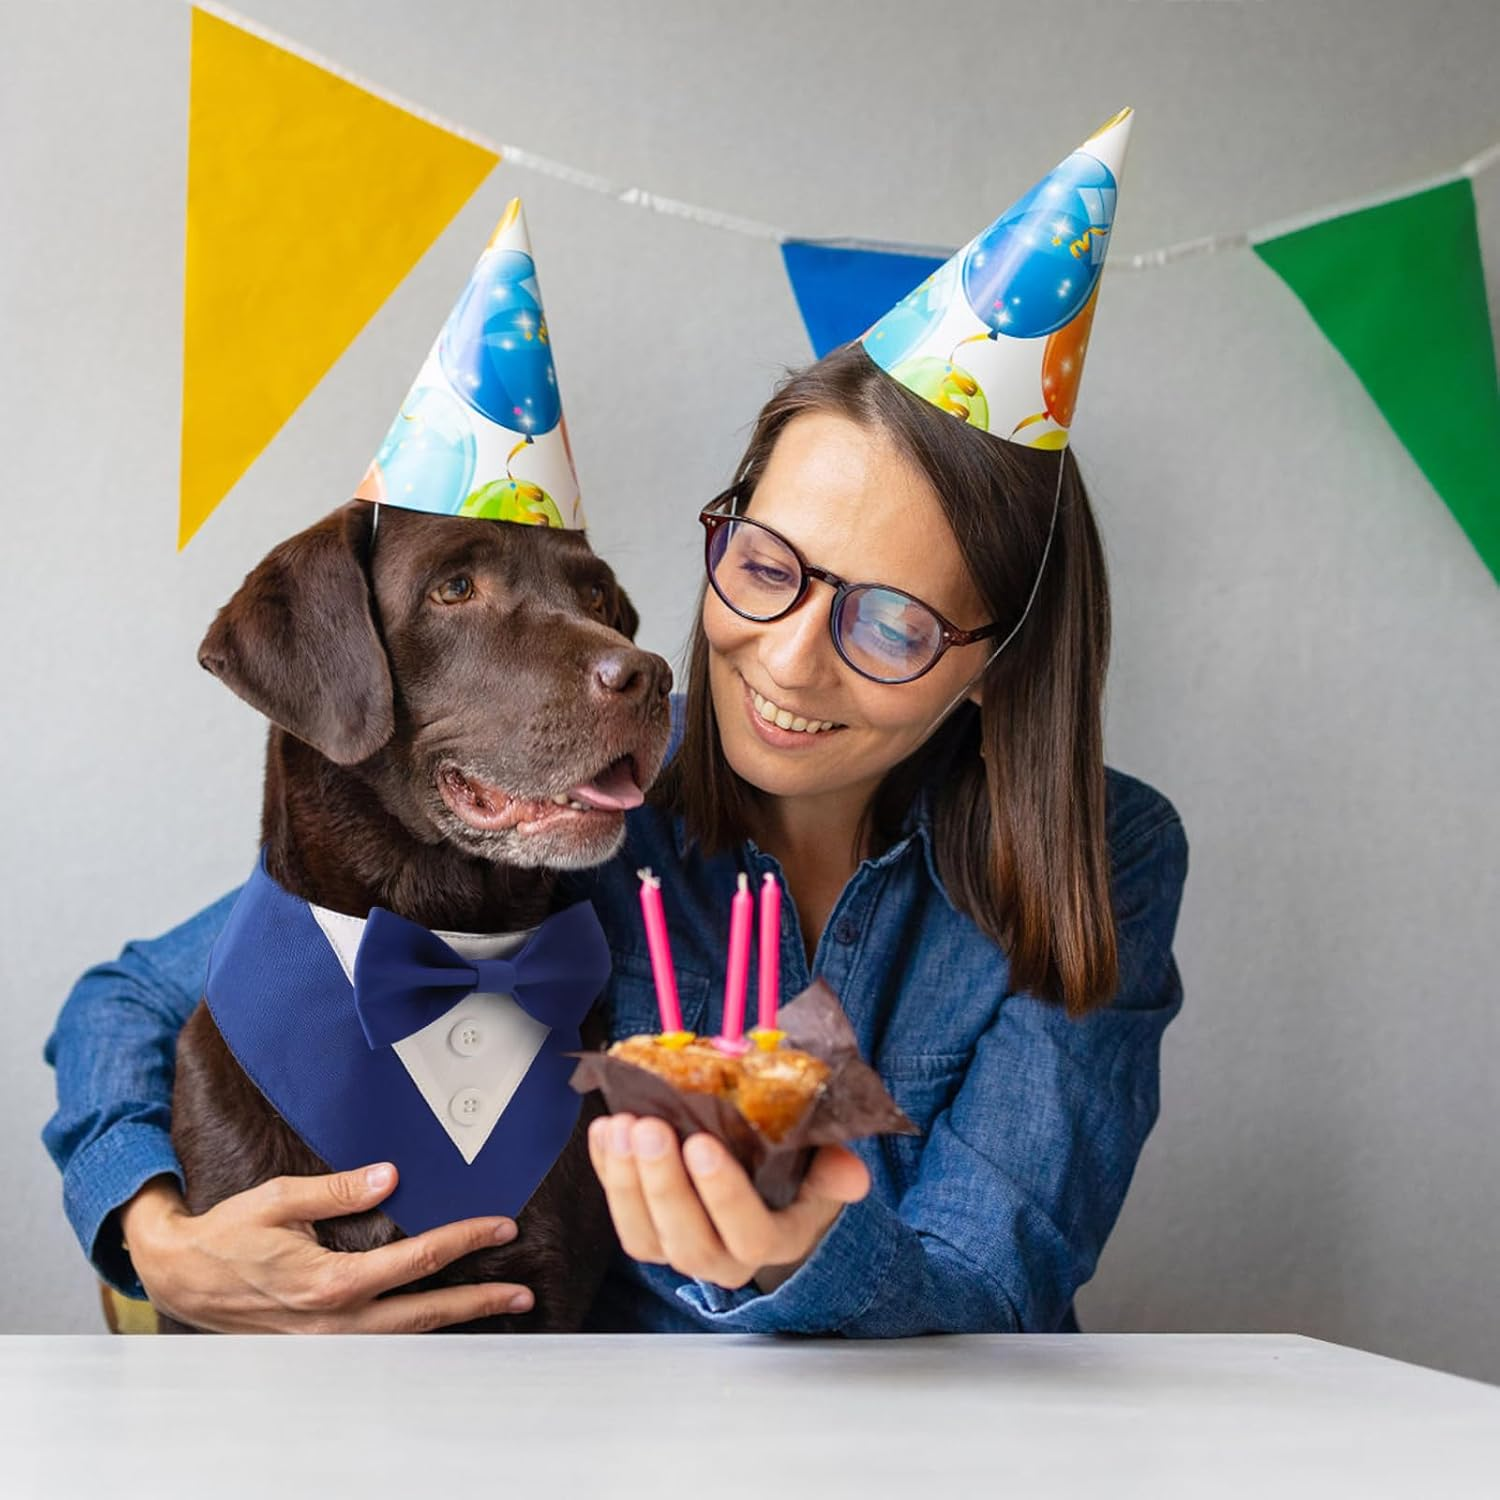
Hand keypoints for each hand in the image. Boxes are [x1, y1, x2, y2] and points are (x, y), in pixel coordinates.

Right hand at [120, 1165, 532, 1332]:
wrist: (182, 1276)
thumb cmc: (229, 1233)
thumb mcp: (279, 1198)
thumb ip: (338, 1189)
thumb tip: (391, 1177)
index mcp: (330, 1281)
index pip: (416, 1261)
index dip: (464, 1241)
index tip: (500, 1228)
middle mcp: (335, 1322)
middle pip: (424, 1313)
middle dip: (478, 1300)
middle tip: (522, 1290)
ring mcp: (329, 1342)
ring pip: (407, 1336)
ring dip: (455, 1322)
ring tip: (500, 1307)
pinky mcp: (321, 1345)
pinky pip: (382, 1343)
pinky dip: (419, 1333)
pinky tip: (445, 1321)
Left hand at [587, 1115, 869, 1291]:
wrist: (766, 1206)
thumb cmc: (795, 1183)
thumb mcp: (823, 1176)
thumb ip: (834, 1172)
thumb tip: (851, 1174)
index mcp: (771, 1244)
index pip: (747, 1231)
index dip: (722, 1193)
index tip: (702, 1143)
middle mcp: (722, 1260)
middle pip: (686, 1238)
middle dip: (662, 1182)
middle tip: (649, 1127)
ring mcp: (678, 1250)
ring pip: (643, 1235)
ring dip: (625, 1180)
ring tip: (621, 1126)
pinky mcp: (646, 1234)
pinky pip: (619, 1214)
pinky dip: (607, 1172)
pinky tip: (604, 1132)